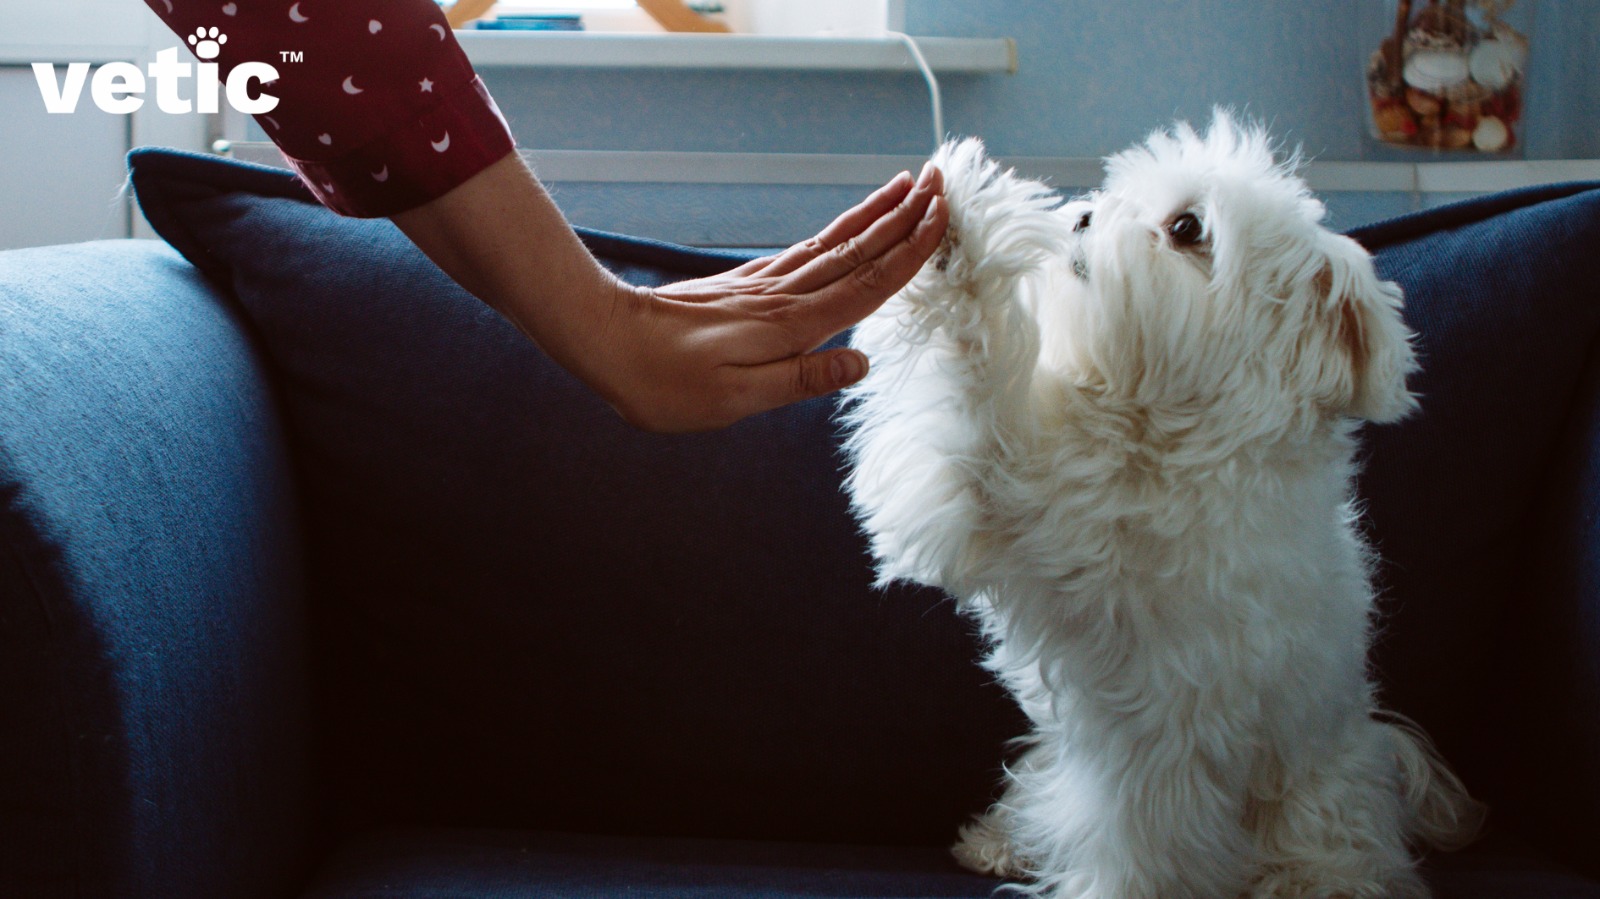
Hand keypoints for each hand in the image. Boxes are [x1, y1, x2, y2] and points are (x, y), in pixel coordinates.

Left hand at [589, 164, 947, 431]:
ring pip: (834, 244)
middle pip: (857, 251)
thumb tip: (860, 364)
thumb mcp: (735, 398)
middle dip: (903, 217)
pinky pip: (807, 252)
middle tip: (941, 182)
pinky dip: (837, 233)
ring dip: (874, 216)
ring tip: (906, 188)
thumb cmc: (666, 383)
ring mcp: (765, 287)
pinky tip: (846, 228)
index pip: (866, 283)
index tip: (942, 216)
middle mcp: (784, 297)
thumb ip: (801, 379)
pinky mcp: (747, 286)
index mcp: (790, 325)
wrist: (607, 344)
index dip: (908, 252)